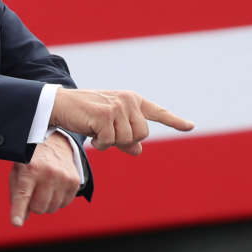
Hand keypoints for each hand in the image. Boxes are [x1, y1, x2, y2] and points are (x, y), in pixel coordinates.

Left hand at [9, 133, 79, 226]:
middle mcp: (48, 172)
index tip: (16, 223)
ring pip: (53, 208)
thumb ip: (17, 195)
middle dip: (34, 205)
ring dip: (46, 203)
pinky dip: (58, 199)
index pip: (23, 195)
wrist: (53, 142)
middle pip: (39, 208)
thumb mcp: (18, 172)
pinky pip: (65, 203)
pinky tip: (54, 187)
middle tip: (33, 192)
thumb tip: (21, 219)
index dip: (18, 211)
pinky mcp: (75, 180)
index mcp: (30, 169)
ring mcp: (63, 177)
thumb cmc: (31, 159)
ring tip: (44, 188)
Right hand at [50, 89, 193, 154]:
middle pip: (142, 134)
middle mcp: (128, 101)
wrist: (61, 105)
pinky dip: (101, 144)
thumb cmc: (85, 115)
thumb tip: (138, 150)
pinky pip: (111, 141)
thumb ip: (125, 137)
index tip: (190, 127)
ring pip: (128, 139)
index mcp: (132, 101)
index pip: (157, 112)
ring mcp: (118, 106)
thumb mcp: (108, 125)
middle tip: (107, 134)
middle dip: (125, 140)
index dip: (174, 121)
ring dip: (111, 142)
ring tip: (97, 130)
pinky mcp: (106, 115)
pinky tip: (91, 133)